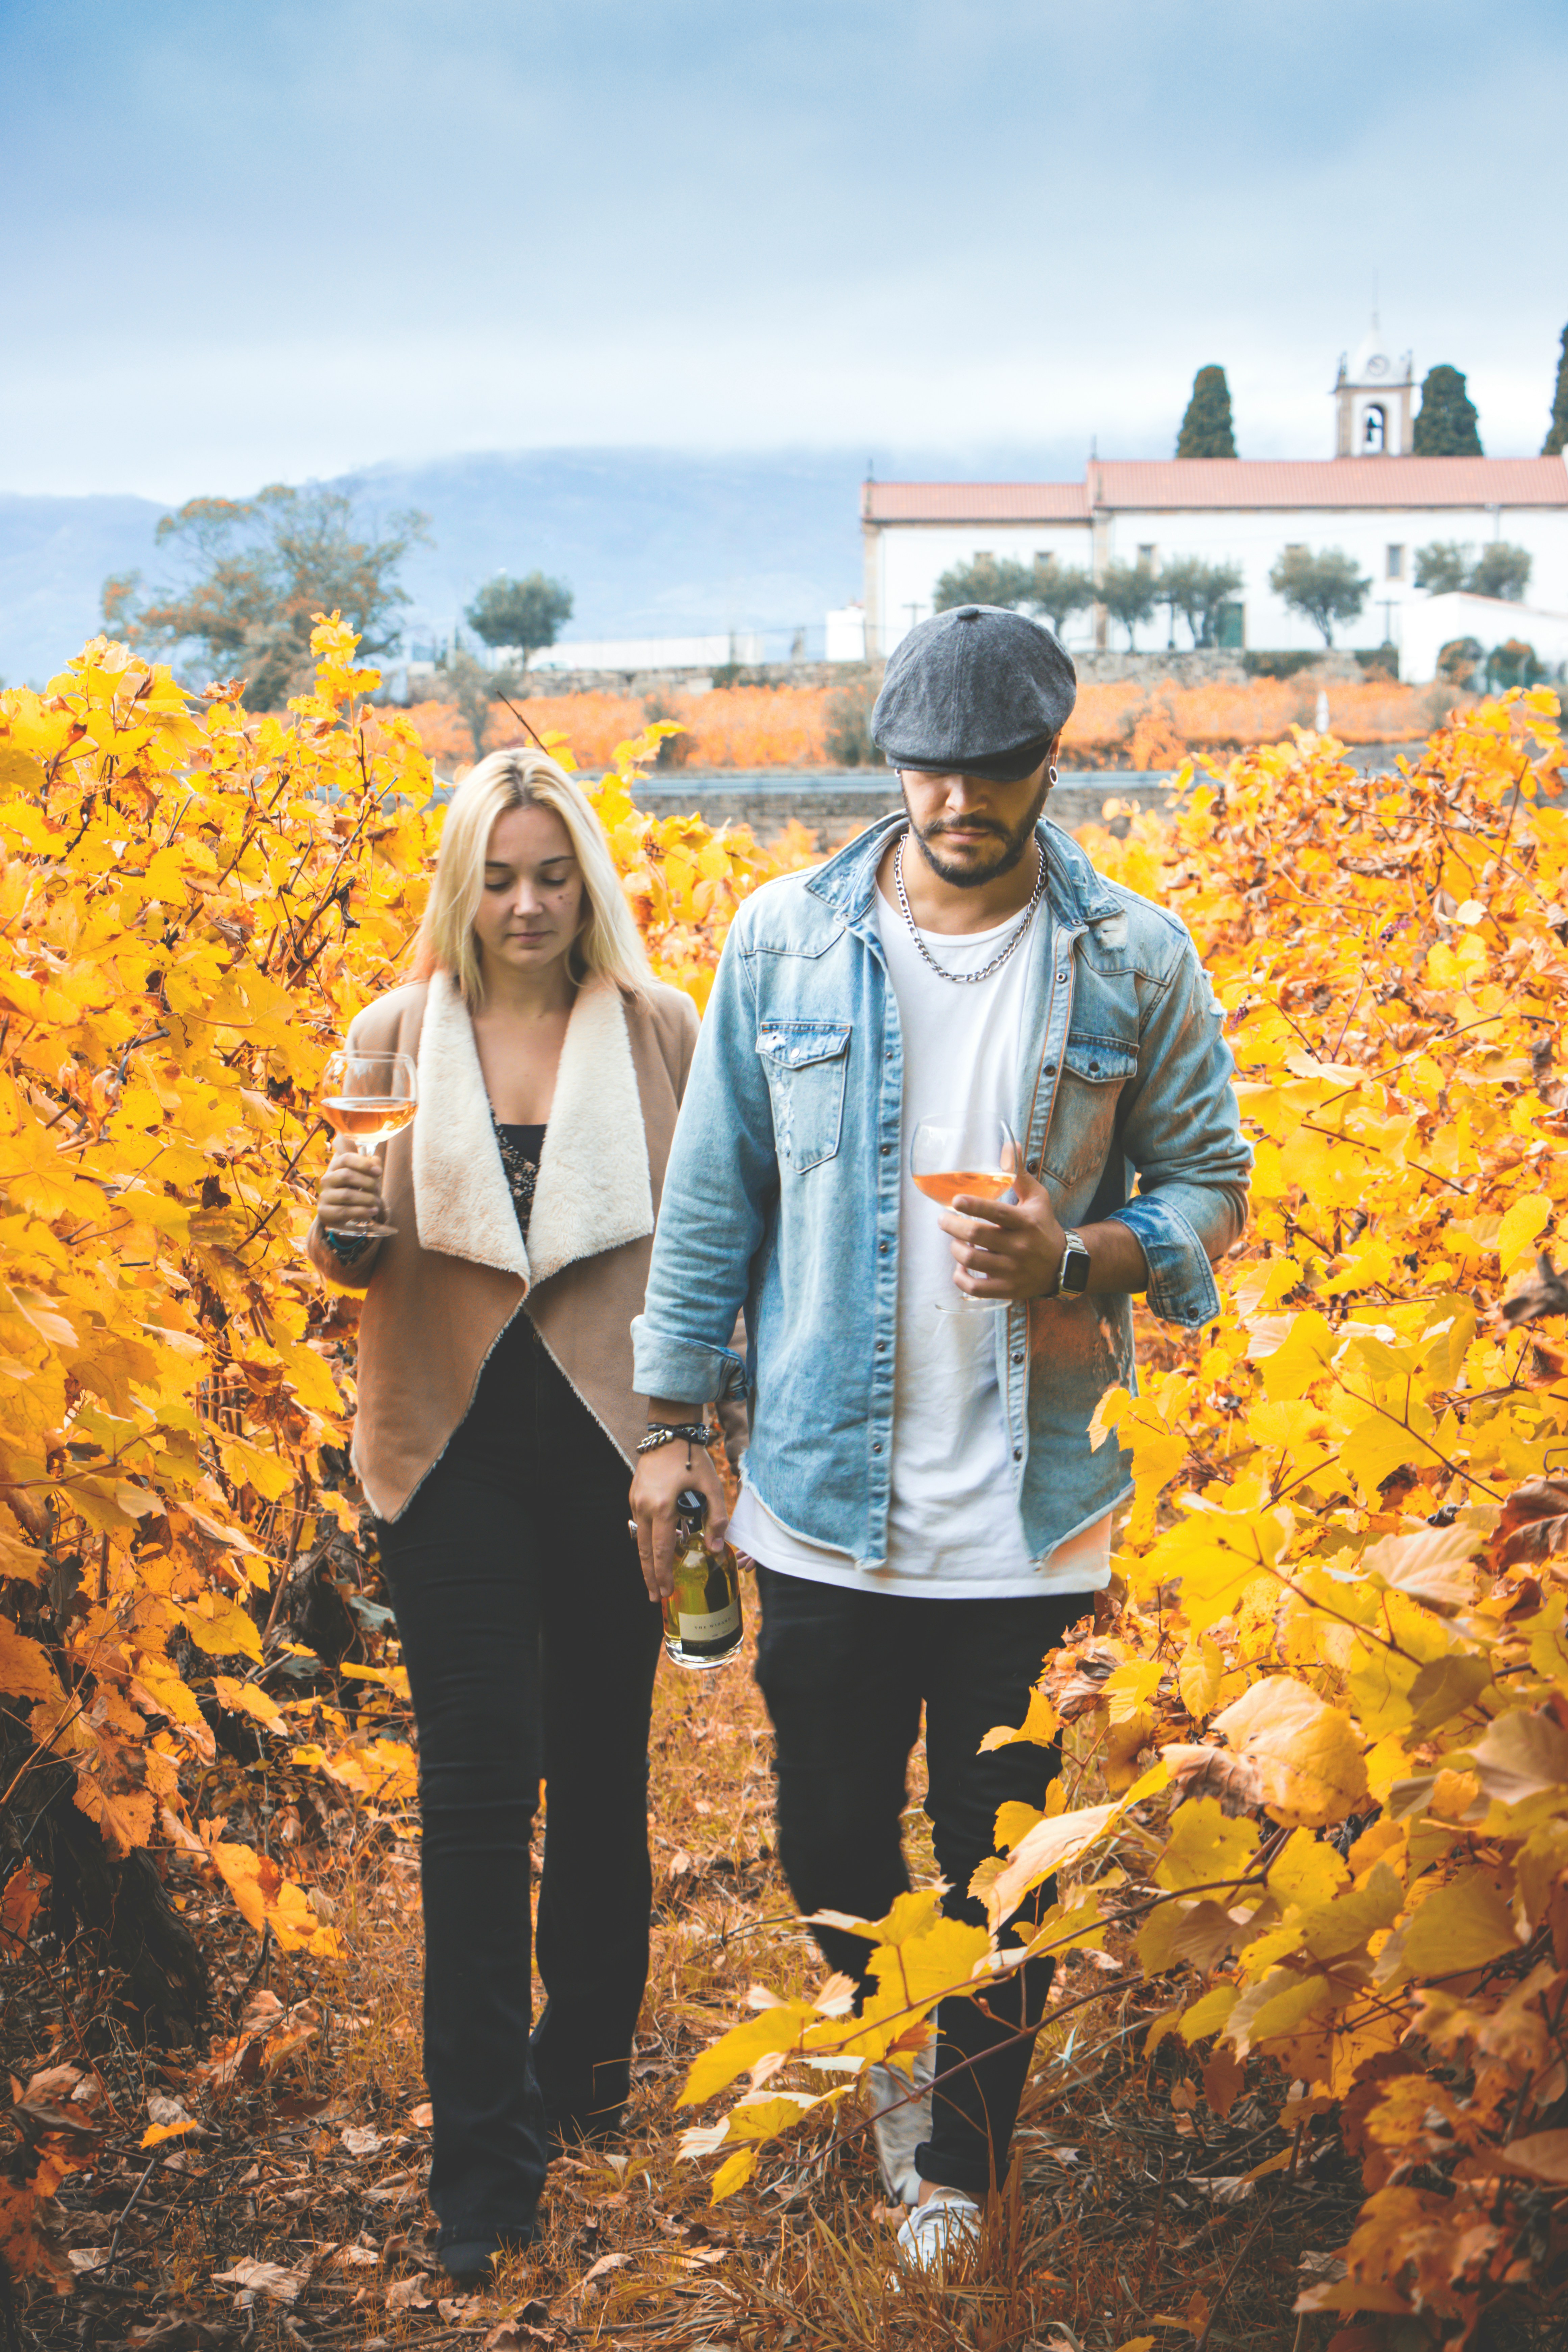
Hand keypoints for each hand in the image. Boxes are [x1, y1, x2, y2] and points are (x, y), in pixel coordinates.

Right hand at [316, 1140, 383, 1234]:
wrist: (342, 1212)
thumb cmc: (355, 1190)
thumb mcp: (363, 1177)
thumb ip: (370, 1167)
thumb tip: (375, 1160)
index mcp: (336, 1166)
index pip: (346, 1159)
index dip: (364, 1164)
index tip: (379, 1172)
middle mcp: (327, 1179)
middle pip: (346, 1175)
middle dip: (367, 1182)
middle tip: (378, 1190)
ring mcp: (324, 1195)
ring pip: (346, 1195)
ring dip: (367, 1199)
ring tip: (377, 1202)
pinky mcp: (324, 1211)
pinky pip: (344, 1211)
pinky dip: (361, 1211)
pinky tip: (372, 1211)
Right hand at [630, 1436, 728, 1601]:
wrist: (670, 1433)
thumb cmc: (693, 1458)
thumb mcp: (712, 1487)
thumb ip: (716, 1518)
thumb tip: (715, 1549)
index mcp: (663, 1507)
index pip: (661, 1550)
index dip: (664, 1574)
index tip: (666, 1592)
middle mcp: (644, 1507)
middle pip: (644, 1551)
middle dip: (651, 1576)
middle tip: (656, 1597)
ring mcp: (636, 1501)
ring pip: (639, 1540)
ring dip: (646, 1562)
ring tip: (654, 1580)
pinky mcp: (634, 1496)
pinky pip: (639, 1525)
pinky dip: (646, 1542)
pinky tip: (656, 1551)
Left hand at [940, 1162, 1064, 1301]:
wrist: (1064, 1265)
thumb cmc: (1044, 1227)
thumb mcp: (1038, 1199)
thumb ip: (1019, 1174)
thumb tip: (1009, 1145)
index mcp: (1025, 1222)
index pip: (996, 1213)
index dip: (974, 1206)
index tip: (956, 1200)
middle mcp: (1019, 1247)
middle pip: (976, 1236)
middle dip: (953, 1226)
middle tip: (943, 1219)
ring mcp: (1013, 1270)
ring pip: (972, 1260)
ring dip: (955, 1248)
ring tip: (955, 1240)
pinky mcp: (1008, 1289)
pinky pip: (975, 1288)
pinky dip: (960, 1278)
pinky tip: (960, 1267)